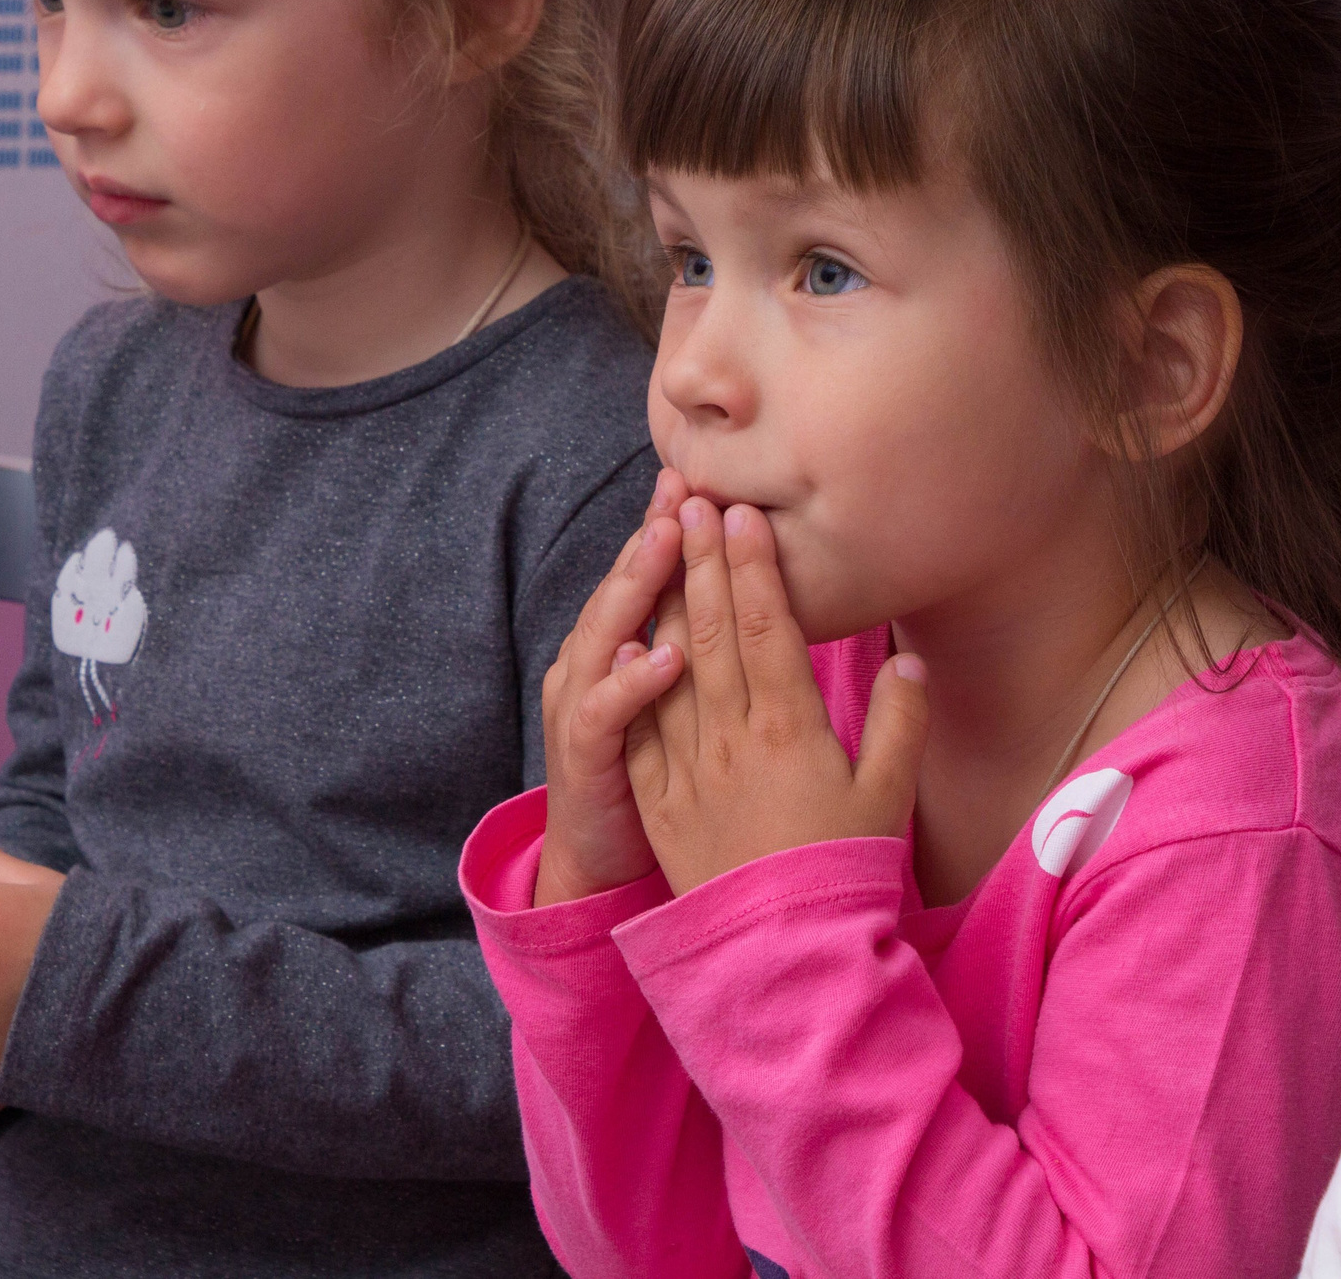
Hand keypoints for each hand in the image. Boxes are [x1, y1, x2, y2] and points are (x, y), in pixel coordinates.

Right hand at [534, 469, 692, 905]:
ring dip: (635, 588)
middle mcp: (595, 665)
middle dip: (651, 536)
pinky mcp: (585, 755)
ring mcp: (583, 706)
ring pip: (606, 633)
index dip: (672, 529)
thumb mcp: (680, 700)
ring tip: (667, 544)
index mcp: (624, 648)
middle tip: (680, 486)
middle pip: (625, 589)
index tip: (704, 481)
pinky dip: (629, 682)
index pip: (650, 578)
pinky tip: (661, 655)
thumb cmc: (655, 774)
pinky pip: (604, 712)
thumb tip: (758, 594)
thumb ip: (705, 647)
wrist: (602, 858)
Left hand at [627, 498, 926, 894]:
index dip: (753, 565)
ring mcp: (690, 767)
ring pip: (671, 664)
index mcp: (793, 727)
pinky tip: (628, 637)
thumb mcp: (891, 794)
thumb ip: (901, 719)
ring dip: (664, 597)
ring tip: (661, 544)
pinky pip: (640, 726)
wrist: (785, 953)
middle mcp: (734, 736)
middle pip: (711, 629)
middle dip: (701, 558)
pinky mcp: (659, 800)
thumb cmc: (846, 872)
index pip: (766, 626)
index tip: (743, 515)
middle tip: (694, 500)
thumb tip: (907, 658)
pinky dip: (633, 677)